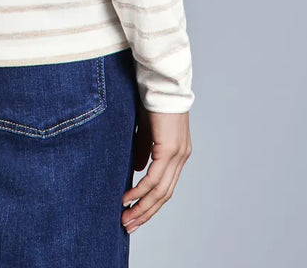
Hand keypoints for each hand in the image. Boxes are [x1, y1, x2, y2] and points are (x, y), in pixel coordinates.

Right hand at [121, 100, 191, 233]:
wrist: (161, 81)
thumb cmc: (152, 100)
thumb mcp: (147, 130)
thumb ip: (144, 150)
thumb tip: (137, 170)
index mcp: (177, 153)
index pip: (165, 187)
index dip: (150, 203)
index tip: (135, 215)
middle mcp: (181, 157)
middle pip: (164, 195)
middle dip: (145, 212)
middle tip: (128, 225)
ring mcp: (177, 154)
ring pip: (160, 191)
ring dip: (142, 207)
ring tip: (126, 218)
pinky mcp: (169, 149)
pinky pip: (154, 177)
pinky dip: (141, 190)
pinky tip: (128, 198)